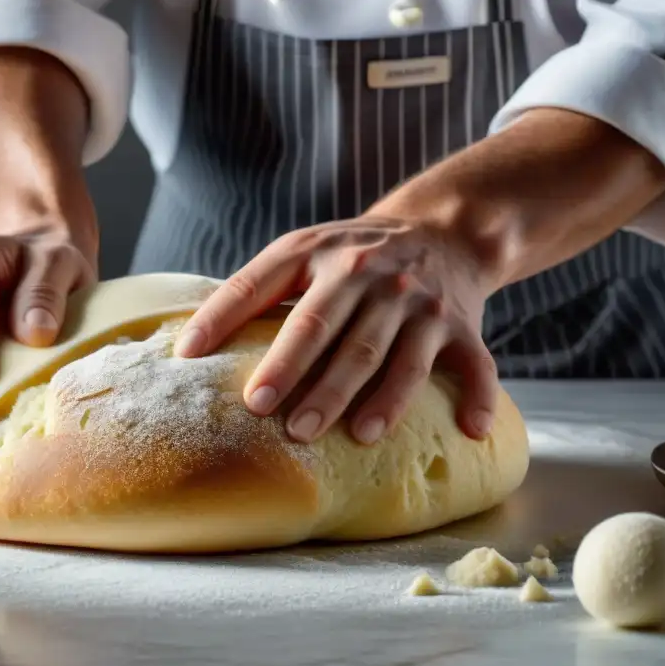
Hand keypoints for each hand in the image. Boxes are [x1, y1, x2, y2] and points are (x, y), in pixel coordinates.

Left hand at [174, 216, 497, 443]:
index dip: (225, 318)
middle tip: (274, 416)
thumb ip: (254, 291)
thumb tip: (187, 349)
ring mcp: (418, 303)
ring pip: (397, 355)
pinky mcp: (461, 327)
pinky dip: (477, 397)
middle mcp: (369, 275)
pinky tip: (469, 430)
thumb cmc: (352, 255)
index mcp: (317, 255)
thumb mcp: (301, 252)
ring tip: (356, 436)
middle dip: (302, 374)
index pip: (261, 284)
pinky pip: (475, 365)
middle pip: (331, 329)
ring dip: (380, 398)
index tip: (191, 357)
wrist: (444, 230)